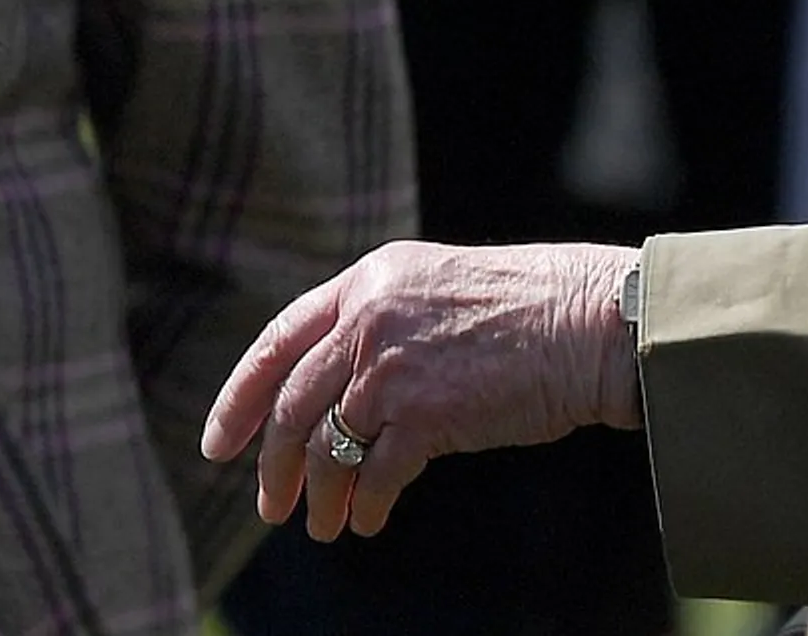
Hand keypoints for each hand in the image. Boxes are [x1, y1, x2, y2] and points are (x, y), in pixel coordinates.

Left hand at [201, 241, 641, 541]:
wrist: (588, 323)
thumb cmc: (525, 311)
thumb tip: (335, 396)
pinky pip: (378, 473)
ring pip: (327, 445)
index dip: (239, 397)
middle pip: (290, 403)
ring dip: (319, 495)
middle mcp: (368, 318)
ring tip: (321, 526)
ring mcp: (393, 365)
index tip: (218, 444)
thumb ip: (378, 324)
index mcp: (366, 282)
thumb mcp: (433, 292)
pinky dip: (368, 504)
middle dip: (272, 463)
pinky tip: (368, 521)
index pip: (276, 341)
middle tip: (267, 506)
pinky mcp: (426, 412)